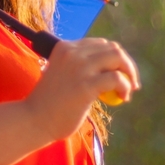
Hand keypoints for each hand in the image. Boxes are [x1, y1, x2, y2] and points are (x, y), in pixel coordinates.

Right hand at [23, 38, 139, 141]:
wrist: (33, 120)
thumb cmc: (48, 103)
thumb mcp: (62, 75)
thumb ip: (80, 68)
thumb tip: (108, 69)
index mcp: (65, 47)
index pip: (100, 44)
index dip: (113, 58)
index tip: (119, 73)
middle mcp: (73, 52)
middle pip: (113, 48)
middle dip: (125, 65)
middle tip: (131, 82)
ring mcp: (79, 67)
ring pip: (118, 58)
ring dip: (129, 73)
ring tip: (128, 90)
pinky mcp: (86, 85)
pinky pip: (117, 79)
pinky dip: (126, 87)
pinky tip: (122, 97)